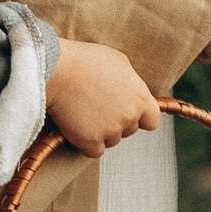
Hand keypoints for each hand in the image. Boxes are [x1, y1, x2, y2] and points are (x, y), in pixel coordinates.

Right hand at [45, 40, 162, 154]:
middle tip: (97, 106)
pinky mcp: (91, 141)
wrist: (58, 70)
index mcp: (140, 97)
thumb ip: (130, 81)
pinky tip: (76, 126)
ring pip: (110, 141)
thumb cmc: (85, 60)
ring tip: (83, 111)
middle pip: (128, 130)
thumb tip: (129, 90)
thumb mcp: (118, 61)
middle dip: (116, 122)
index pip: (152, 120)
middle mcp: (129, 116)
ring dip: (100, 132)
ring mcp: (111, 130)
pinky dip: (85, 142)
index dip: (140, 118)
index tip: (128, 113)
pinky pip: (93, 151)